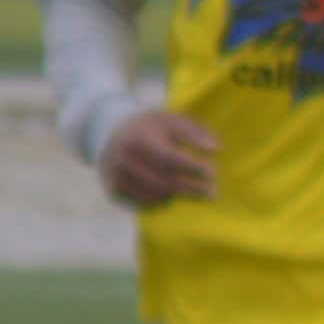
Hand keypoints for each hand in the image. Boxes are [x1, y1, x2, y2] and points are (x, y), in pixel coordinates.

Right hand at [101, 106, 218, 208]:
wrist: (108, 133)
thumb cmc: (148, 127)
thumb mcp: (168, 121)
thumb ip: (192, 132)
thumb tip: (215, 148)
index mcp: (139, 140)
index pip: (169, 159)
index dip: (192, 167)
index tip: (213, 173)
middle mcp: (125, 160)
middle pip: (164, 182)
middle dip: (191, 188)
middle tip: (213, 193)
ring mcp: (118, 178)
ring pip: (156, 195)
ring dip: (178, 196)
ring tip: (196, 192)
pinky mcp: (115, 191)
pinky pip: (144, 203)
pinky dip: (162, 201)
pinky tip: (173, 196)